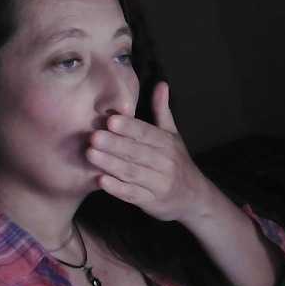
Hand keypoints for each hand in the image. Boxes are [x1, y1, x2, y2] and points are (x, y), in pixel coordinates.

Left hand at [86, 81, 209, 221]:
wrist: (194, 197)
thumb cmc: (177, 161)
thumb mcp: (173, 135)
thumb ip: (162, 110)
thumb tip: (161, 84)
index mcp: (167, 143)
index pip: (147, 133)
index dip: (129, 127)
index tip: (111, 120)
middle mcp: (164, 162)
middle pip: (137, 152)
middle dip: (115, 144)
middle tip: (93, 137)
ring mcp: (158, 183)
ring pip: (132, 172)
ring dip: (110, 164)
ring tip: (90, 154)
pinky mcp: (151, 201)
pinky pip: (133, 194)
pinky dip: (117, 189)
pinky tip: (101, 181)